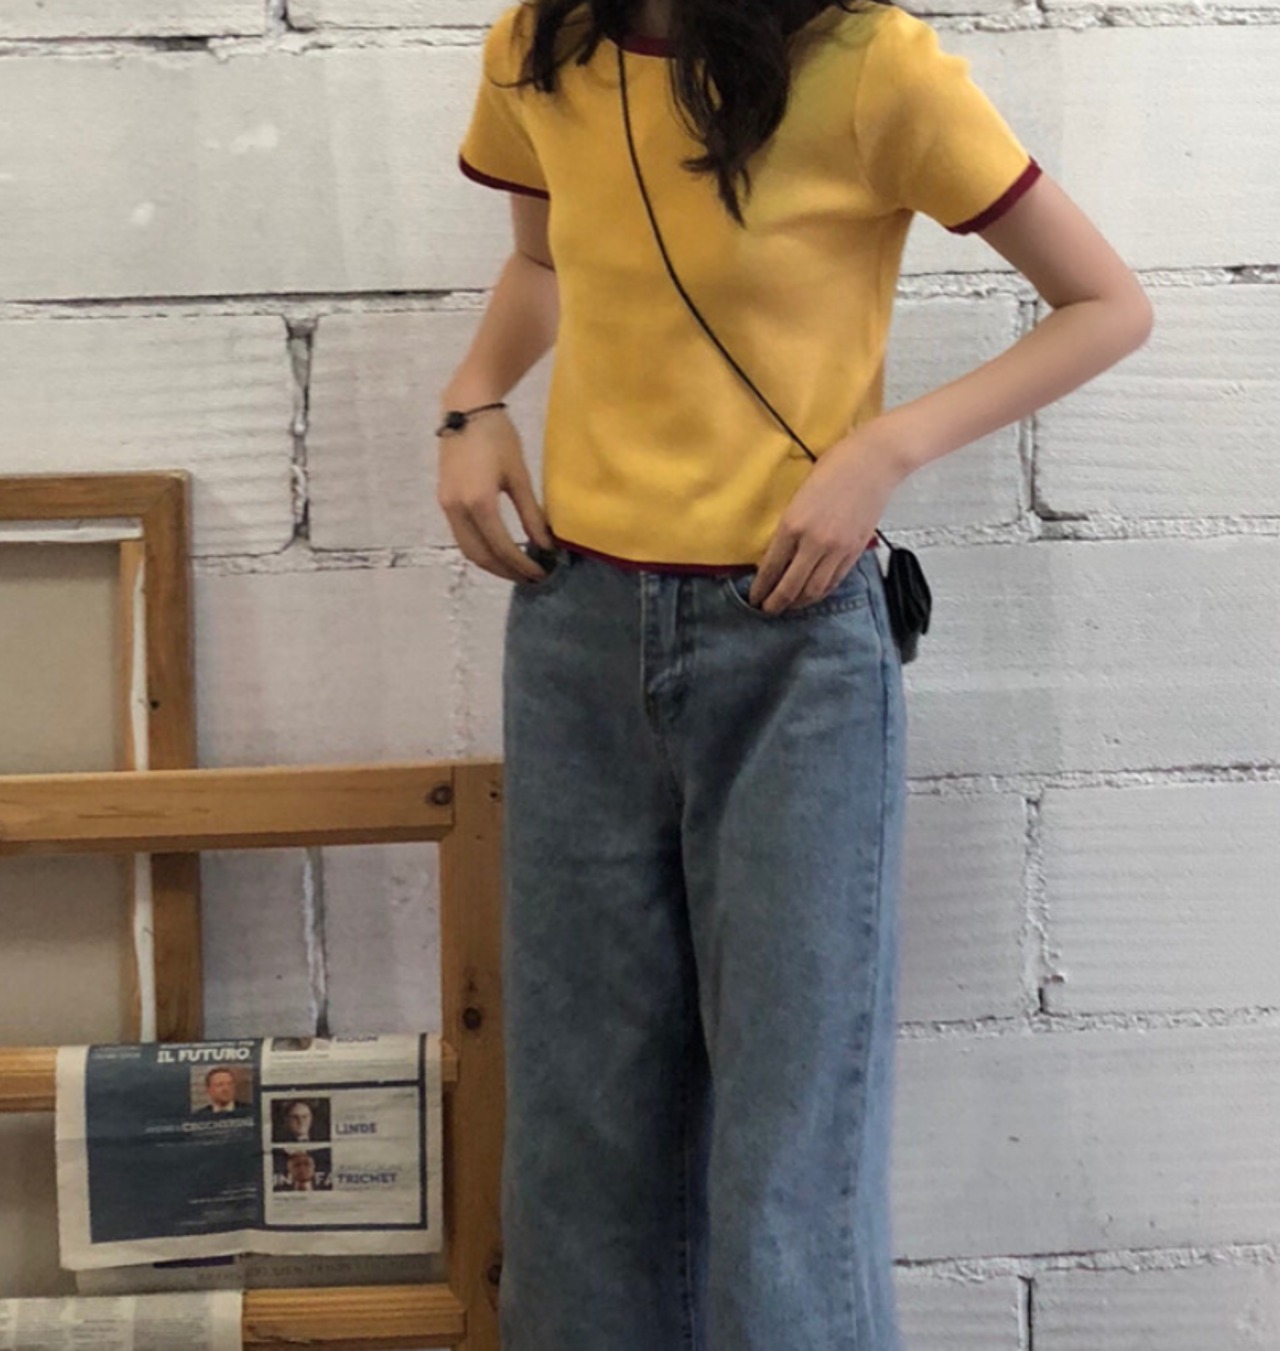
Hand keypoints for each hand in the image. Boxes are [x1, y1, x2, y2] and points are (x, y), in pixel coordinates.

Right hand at [436, 408, 555, 583]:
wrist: (466, 408)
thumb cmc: (498, 437)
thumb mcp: (519, 476)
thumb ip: (531, 513)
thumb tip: (546, 545)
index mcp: (478, 502)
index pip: (502, 547)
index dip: (522, 565)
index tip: (542, 573)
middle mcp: (457, 508)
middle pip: (480, 556)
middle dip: (505, 571)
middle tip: (530, 577)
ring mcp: (446, 505)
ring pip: (467, 549)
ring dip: (491, 563)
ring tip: (516, 568)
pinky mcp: (444, 500)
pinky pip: (461, 536)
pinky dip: (480, 548)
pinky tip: (498, 549)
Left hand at [751, 431, 909, 613]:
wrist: (873, 462)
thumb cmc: (835, 468)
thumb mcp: (799, 496)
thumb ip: (789, 527)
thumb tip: (779, 554)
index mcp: (793, 524)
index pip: (771, 568)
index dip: (761, 588)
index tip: (754, 597)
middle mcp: (814, 542)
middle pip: (791, 586)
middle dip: (776, 603)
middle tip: (767, 610)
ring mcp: (837, 549)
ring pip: (814, 590)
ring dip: (799, 603)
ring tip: (789, 607)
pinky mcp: (855, 551)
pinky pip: (834, 581)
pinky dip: (821, 592)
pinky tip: (813, 594)